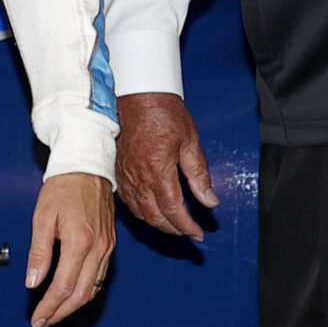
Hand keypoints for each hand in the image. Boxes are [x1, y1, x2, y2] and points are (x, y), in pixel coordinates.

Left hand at [27, 173, 115, 326]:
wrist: (87, 168)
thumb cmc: (63, 188)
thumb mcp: (42, 217)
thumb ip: (39, 252)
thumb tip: (33, 281)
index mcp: (80, 241)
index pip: (63, 286)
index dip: (49, 307)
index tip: (37, 318)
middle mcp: (98, 249)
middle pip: (80, 294)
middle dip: (60, 313)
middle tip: (43, 322)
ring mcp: (107, 248)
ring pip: (92, 290)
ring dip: (73, 306)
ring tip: (54, 313)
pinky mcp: (110, 246)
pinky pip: (99, 278)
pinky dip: (84, 292)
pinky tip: (72, 295)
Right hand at [114, 91, 219, 239]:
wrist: (138, 94)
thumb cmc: (163, 111)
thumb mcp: (190, 142)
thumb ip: (200, 175)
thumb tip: (210, 200)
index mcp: (158, 169)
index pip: (173, 210)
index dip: (187, 226)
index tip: (198, 233)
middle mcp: (138, 176)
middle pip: (155, 216)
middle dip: (173, 229)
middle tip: (188, 231)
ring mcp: (125, 174)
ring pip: (139, 211)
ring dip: (157, 222)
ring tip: (172, 224)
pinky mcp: (118, 170)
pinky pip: (128, 200)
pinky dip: (141, 210)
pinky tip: (151, 208)